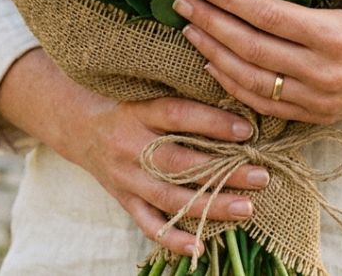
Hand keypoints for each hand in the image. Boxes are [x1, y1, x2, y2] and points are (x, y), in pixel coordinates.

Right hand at [60, 96, 270, 256]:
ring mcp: (126, 177)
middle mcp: (131, 146)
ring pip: (170, 197)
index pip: (178, 115)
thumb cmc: (129, 108)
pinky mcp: (125, 200)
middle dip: (223, 173)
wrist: (80, 128)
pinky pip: (148, 224)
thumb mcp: (148, 95)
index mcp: (139, 112)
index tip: (248, 130)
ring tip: (247, 208)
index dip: (212, 123)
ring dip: (210, 206)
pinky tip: (199, 246)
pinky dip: (172, 239)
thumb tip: (238, 110)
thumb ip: (185, 101)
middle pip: (179, 163)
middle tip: (260, 176)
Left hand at [172, 0, 341, 124]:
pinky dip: (233, 86)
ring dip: (213, 54)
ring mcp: (318, 99)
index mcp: (337, 37)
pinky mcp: (315, 115)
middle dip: (211, 23)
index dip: (232, 1)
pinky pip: (264, 105)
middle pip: (250, 48)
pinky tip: (213, 64)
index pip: (269, 17)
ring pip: (250, 81)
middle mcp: (323, 73)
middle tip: (183, 3)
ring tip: (190, 30)